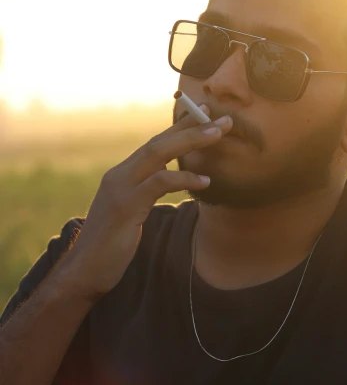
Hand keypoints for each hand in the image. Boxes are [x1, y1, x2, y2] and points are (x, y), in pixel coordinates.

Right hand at [59, 106, 231, 300]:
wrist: (84, 271)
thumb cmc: (111, 246)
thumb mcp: (131, 213)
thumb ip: (145, 193)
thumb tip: (166, 181)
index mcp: (122, 175)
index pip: (155, 143)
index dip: (181, 126)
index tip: (205, 112)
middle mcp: (119, 175)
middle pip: (159, 141)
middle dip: (192, 126)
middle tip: (224, 119)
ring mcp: (120, 189)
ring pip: (158, 153)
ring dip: (190, 141)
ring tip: (218, 134)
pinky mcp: (125, 207)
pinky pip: (158, 183)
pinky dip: (183, 179)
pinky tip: (205, 182)